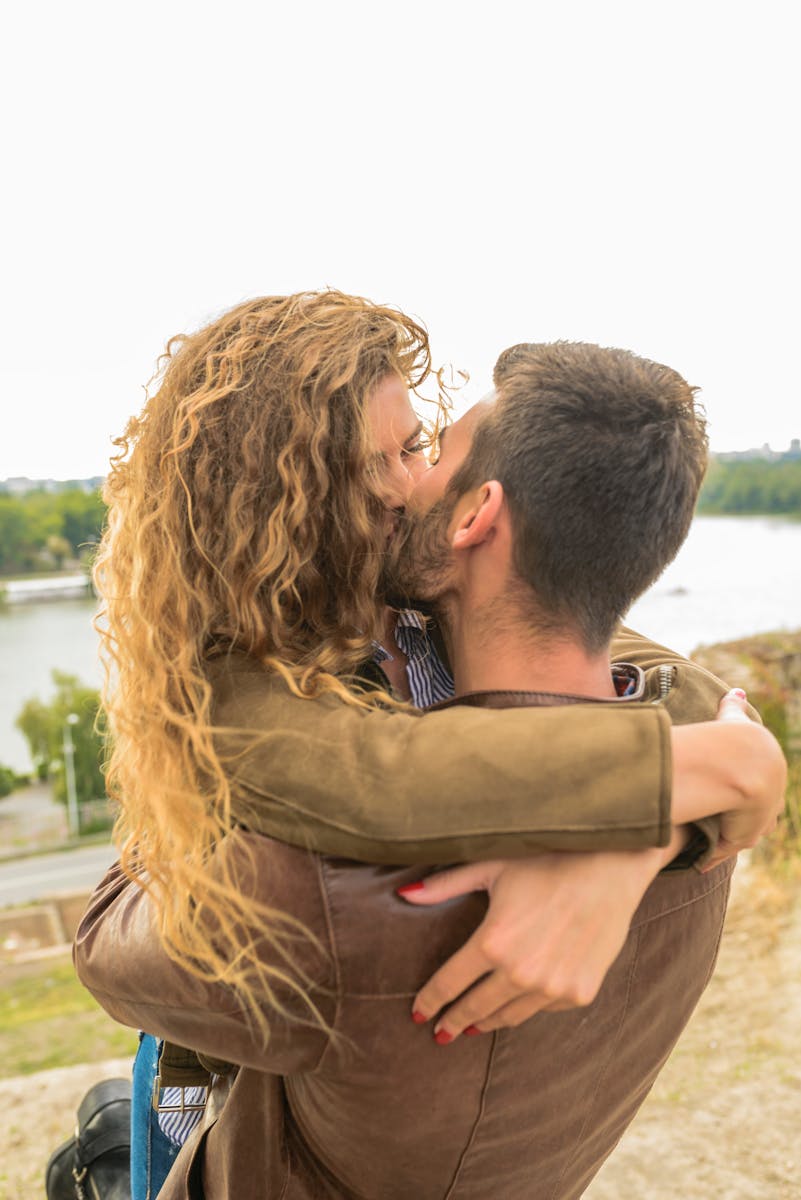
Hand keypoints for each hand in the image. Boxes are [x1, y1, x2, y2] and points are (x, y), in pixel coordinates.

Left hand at [397, 835, 682, 1042]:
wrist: (611, 866)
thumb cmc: (547, 859)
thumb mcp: (492, 866)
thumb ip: (445, 886)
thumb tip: (402, 895)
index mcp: (492, 942)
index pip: (449, 983)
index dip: (430, 1000)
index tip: (418, 1013)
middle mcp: (520, 972)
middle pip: (475, 1008)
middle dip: (453, 1022)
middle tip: (439, 1033)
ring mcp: (553, 987)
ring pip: (509, 1015)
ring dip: (488, 1023)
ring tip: (473, 1027)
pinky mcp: (580, 992)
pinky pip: (543, 1008)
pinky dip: (526, 1008)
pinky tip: (517, 1006)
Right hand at [701, 689, 785, 870]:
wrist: (740, 762)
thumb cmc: (733, 737)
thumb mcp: (733, 720)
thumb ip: (734, 707)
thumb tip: (738, 690)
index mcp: (769, 775)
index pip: (763, 792)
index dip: (748, 795)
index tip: (734, 797)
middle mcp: (769, 802)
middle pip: (757, 817)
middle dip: (742, 820)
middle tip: (720, 822)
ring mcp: (756, 822)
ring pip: (741, 834)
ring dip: (725, 839)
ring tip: (704, 846)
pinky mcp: (741, 836)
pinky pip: (722, 849)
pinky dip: (710, 854)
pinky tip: (697, 861)